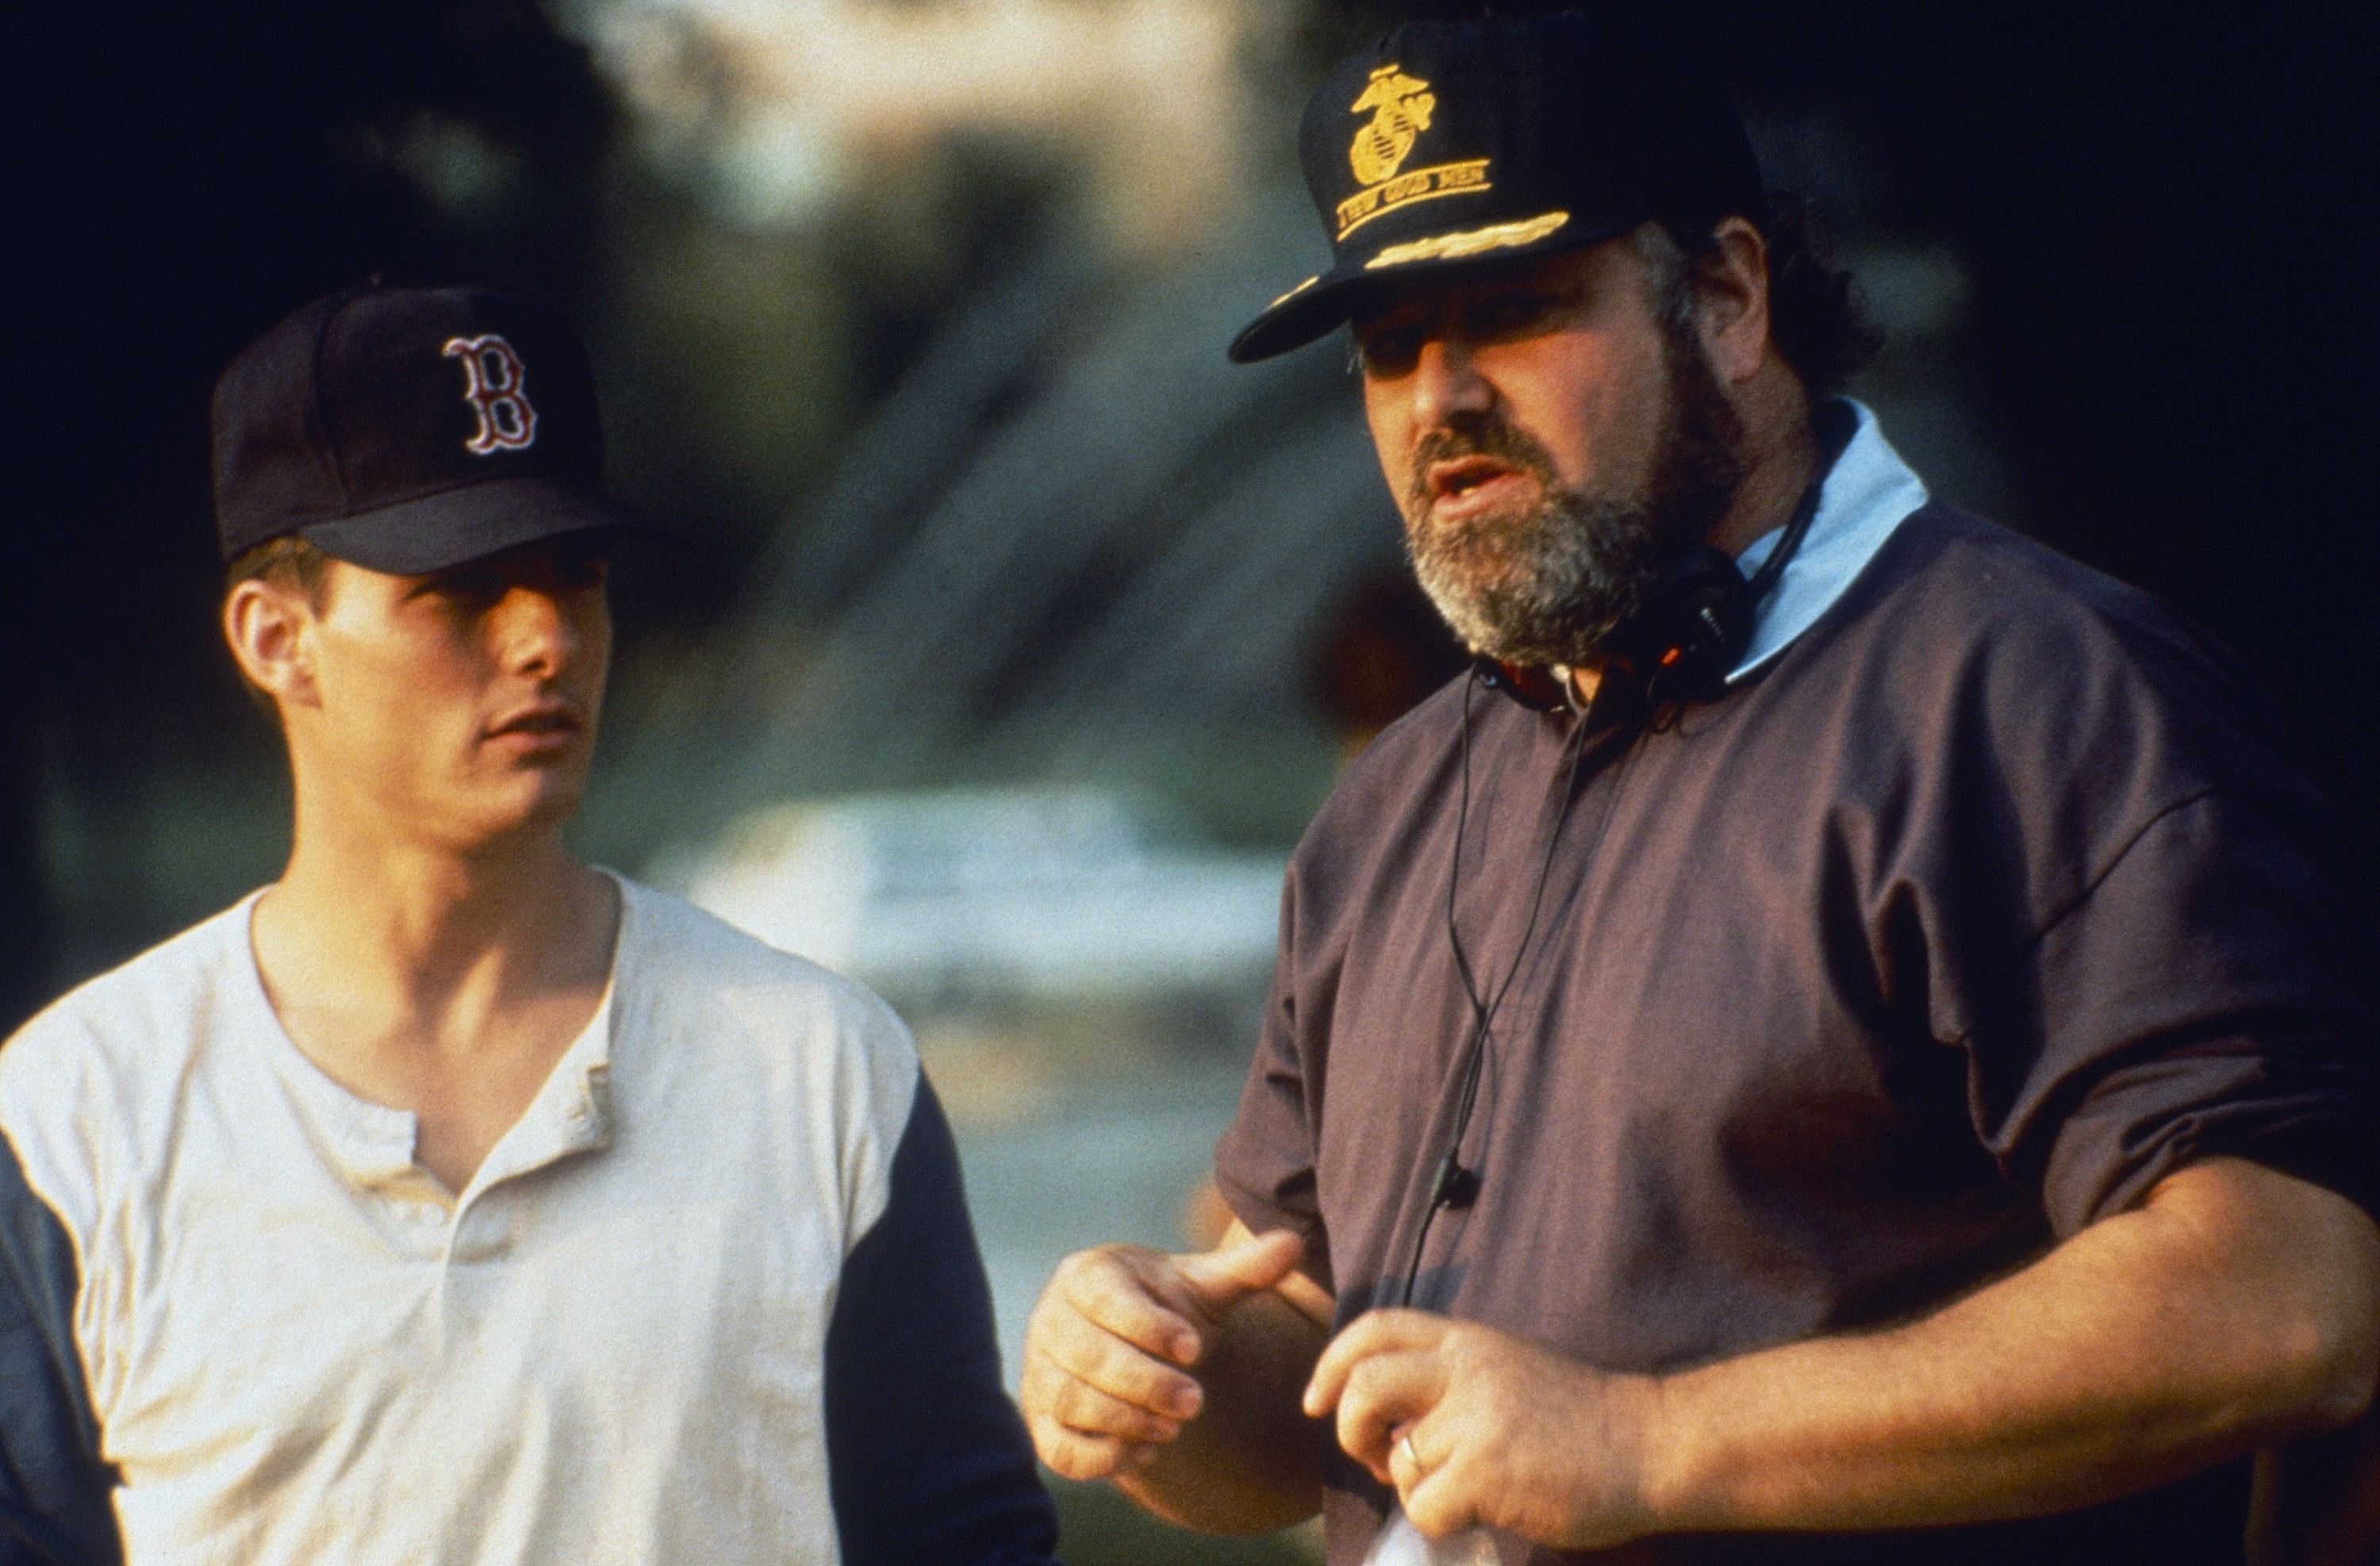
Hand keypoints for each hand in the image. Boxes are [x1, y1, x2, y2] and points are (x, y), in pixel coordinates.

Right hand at [1022, 1228, 1307, 1480]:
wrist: (1129, 1346)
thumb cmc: (1166, 1310)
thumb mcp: (1205, 1288)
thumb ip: (1245, 1269)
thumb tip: (1293, 1245)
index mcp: (1085, 1276)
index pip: (1105, 1299)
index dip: (1149, 1326)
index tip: (1194, 1347)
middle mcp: (1051, 1320)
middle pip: (1086, 1356)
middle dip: (1143, 1383)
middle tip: (1194, 1403)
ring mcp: (1039, 1372)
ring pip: (1069, 1401)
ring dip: (1125, 1420)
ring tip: (1173, 1429)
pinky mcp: (1041, 1421)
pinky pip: (1058, 1449)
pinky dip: (1102, 1457)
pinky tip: (1147, 1450)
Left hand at [1304, 1310, 1662, 1549]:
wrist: (1654, 1443)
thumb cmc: (1586, 1420)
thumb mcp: (1511, 1372)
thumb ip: (1453, 1381)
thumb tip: (1387, 1425)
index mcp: (1468, 1340)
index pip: (1375, 1328)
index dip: (1332, 1363)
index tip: (1315, 1400)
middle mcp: (1466, 1369)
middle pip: (1365, 1383)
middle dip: (1349, 1428)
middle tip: (1374, 1457)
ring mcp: (1476, 1418)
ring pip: (1399, 1461)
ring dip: (1415, 1486)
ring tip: (1461, 1488)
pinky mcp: (1486, 1469)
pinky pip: (1424, 1507)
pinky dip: (1440, 1520)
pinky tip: (1482, 1511)